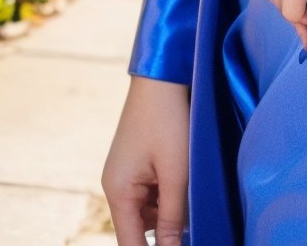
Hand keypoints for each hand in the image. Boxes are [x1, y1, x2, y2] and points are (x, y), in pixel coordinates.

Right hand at [103, 76, 188, 245]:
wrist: (161, 77)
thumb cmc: (169, 120)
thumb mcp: (176, 172)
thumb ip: (172, 217)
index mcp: (117, 192)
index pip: (129, 244)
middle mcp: (115, 186)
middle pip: (138, 229)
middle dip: (164, 231)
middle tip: (191, 221)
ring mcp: (124, 174)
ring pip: (147, 211)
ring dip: (168, 211)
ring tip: (190, 191)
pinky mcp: (135, 164)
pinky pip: (149, 192)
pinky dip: (167, 194)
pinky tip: (185, 182)